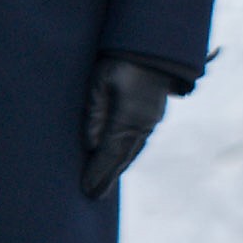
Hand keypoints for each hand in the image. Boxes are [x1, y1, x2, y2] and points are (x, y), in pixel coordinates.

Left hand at [77, 55, 181, 199]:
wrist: (153, 46)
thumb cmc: (121, 61)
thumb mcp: (100, 84)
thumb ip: (94, 115)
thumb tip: (91, 145)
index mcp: (129, 120)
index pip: (111, 155)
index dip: (99, 174)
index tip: (88, 191)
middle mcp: (143, 125)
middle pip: (123, 159)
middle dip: (108, 177)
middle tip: (94, 195)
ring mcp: (151, 120)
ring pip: (133, 151)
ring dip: (119, 167)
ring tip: (105, 182)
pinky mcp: (153, 114)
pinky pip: (139, 141)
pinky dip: (128, 154)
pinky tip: (121, 158)